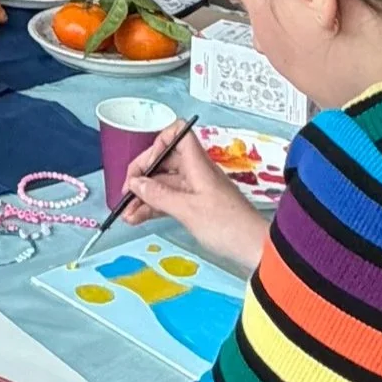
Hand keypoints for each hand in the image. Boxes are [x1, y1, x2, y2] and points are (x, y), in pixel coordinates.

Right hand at [119, 121, 251, 228]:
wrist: (255, 248)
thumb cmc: (227, 226)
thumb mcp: (187, 210)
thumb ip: (159, 195)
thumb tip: (136, 184)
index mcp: (197, 164)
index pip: (178, 134)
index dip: (158, 141)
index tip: (144, 164)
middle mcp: (196, 172)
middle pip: (164, 162)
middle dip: (142, 176)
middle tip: (126, 195)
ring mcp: (196, 189)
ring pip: (164, 184)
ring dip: (144, 196)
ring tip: (126, 213)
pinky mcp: (196, 206)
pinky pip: (170, 200)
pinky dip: (154, 207)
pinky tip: (137, 218)